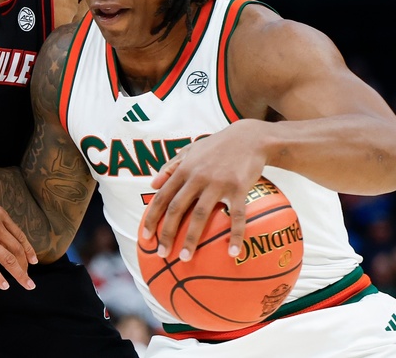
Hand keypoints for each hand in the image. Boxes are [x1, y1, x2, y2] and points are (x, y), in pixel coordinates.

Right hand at [0, 191, 37, 290]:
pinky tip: (5, 286)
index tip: (34, 261)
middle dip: (25, 265)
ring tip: (27, 284)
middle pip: (17, 249)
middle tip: (29, 278)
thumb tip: (8, 236)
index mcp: (1, 215)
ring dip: (20, 274)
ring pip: (8, 259)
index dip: (29, 250)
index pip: (20, 236)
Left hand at [140, 123, 264, 260]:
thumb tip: (151, 184)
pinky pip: (236, 216)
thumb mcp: (190, 150)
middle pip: (177, 208)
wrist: (249, 137)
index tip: (145, 237)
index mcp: (184, 170)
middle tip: (161, 254)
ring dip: (191, 238)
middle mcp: (197, 177)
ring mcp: (218, 183)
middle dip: (167, 233)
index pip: (162, 197)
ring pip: (200, 214)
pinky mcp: (239, 188)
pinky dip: (235, 235)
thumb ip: (171, 166)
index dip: (152, 217)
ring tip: (185, 258)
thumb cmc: (217, 146)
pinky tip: (232, 253)